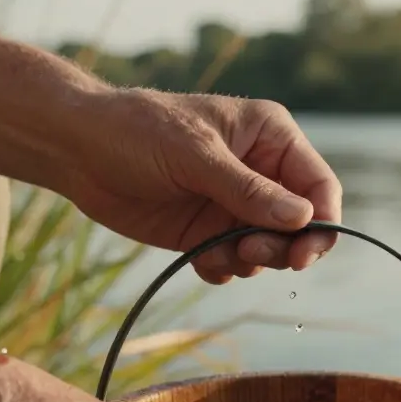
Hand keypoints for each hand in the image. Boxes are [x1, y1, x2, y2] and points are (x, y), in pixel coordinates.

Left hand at [56, 88, 342, 284]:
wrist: (78, 150)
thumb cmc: (137, 131)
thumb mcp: (195, 156)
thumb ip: (248, 190)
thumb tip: (303, 219)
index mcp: (270, 137)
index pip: (319, 185)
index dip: (322, 223)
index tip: (304, 256)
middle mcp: (260, 172)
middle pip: (301, 226)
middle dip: (280, 248)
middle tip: (248, 253)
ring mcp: (234, 205)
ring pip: (269, 250)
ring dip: (248, 261)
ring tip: (213, 253)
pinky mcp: (207, 232)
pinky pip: (234, 264)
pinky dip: (222, 269)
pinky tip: (199, 260)